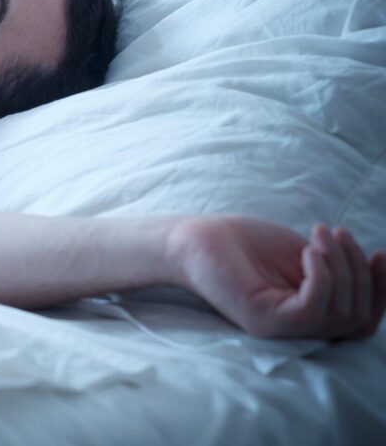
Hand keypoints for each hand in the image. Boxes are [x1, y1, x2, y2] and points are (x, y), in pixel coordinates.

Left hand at [167, 214, 385, 338]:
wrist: (195, 238)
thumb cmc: (244, 244)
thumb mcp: (305, 255)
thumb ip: (337, 270)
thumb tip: (378, 266)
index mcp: (308, 317)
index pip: (363, 319)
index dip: (382, 289)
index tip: (381, 252)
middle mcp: (296, 331)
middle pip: (358, 317)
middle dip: (359, 271)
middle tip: (335, 233)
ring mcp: (279, 329)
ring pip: (341, 313)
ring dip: (341, 266)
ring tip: (319, 235)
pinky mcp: (263, 321)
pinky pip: (313, 308)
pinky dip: (322, 276)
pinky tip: (309, 251)